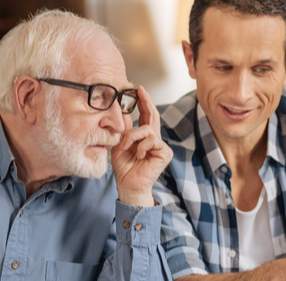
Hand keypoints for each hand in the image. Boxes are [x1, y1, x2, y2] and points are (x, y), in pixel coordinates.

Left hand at [111, 86, 172, 207]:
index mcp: (144, 137)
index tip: (138, 89)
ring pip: (148, 129)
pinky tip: (138, 156)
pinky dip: (141, 147)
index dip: (143, 102)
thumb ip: (124, 130)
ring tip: (126, 147)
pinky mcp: (165, 153)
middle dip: (146, 101)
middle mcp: (155, 140)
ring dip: (133, 137)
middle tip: (140, 89)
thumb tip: (125, 112)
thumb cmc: (124, 168)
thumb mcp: (119, 144)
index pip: (146, 116)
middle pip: (153, 116)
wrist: (128, 185)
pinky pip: (152, 140)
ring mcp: (161, 146)